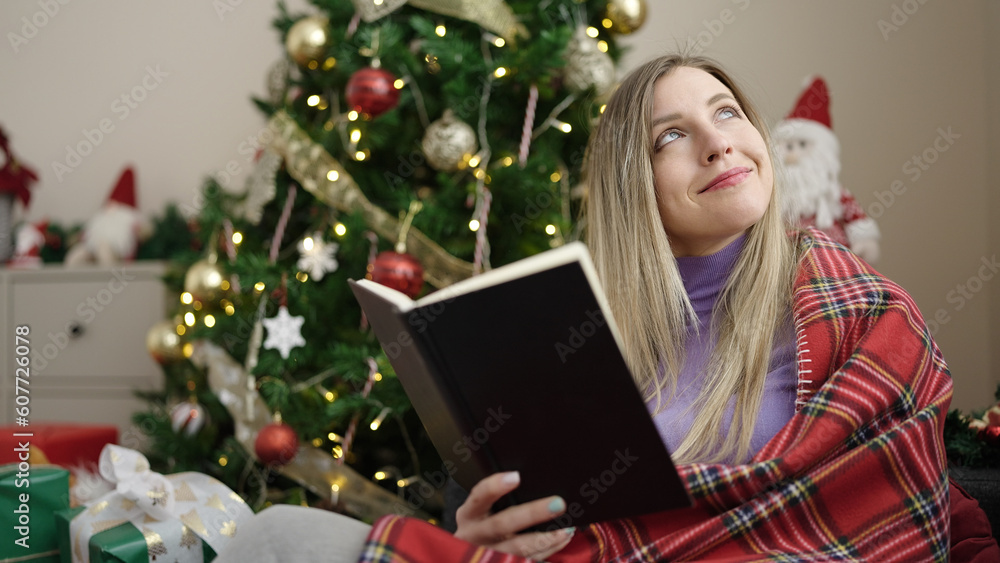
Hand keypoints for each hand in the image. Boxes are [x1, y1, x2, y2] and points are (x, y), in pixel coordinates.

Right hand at [454, 471, 574, 560]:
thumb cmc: (483, 520)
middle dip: (532, 513)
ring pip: (518, 549)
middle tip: (558, 504)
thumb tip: (526, 478)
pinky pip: (528, 560)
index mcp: (468, 514)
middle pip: (502, 524)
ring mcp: (489, 554)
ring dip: (545, 538)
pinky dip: (548, 550)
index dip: (495, 487)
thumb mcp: (481, 509)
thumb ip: (497, 497)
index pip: (479, 496)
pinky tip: (562, 539)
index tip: (516, 476)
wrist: (472, 551)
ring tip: (566, 529)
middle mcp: (475, 535)